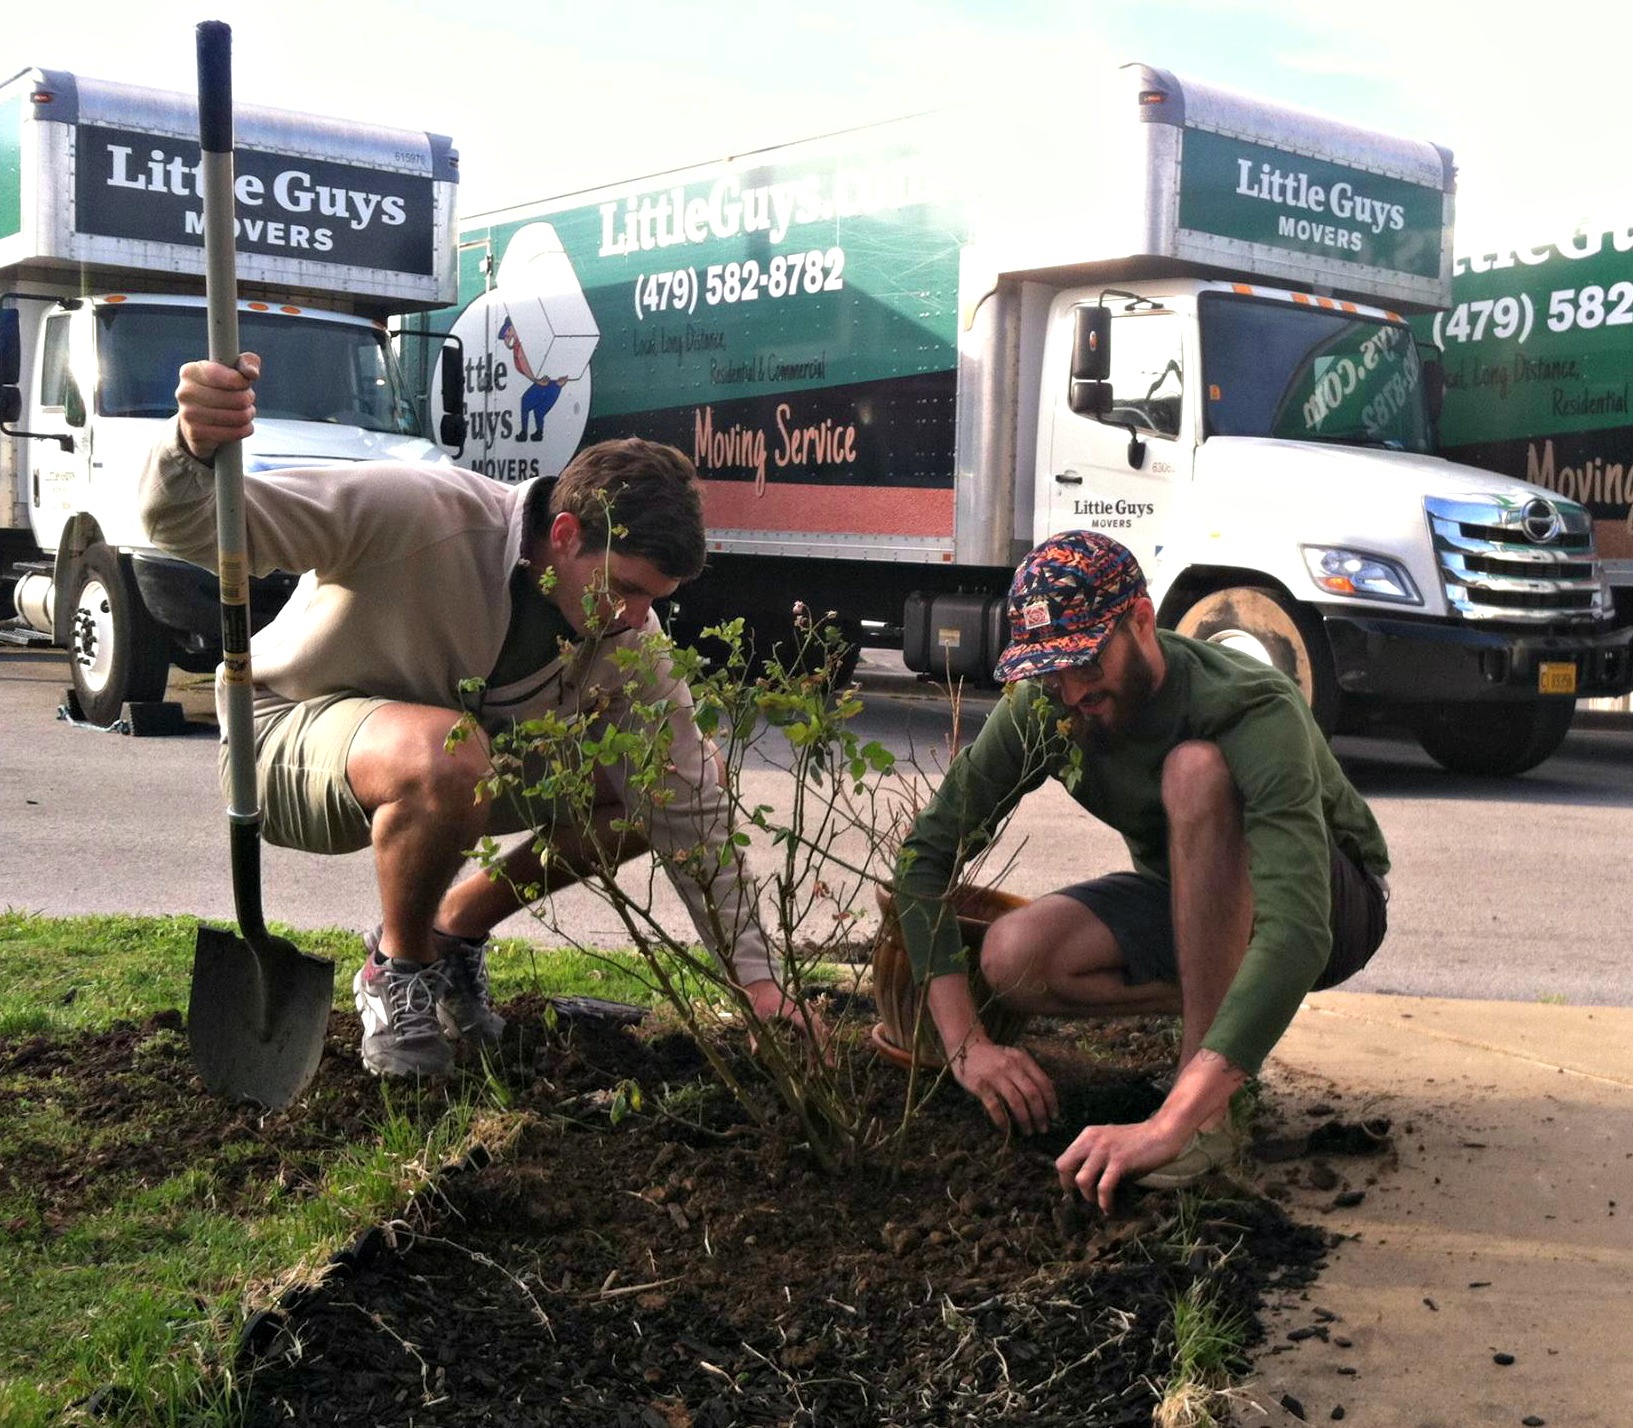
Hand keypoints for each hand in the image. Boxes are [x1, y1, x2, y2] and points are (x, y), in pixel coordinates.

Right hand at [176, 352, 259, 459]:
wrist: (196, 420)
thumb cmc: (219, 389)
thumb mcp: (232, 370)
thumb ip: (246, 363)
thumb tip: (252, 373)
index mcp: (191, 371)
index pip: (231, 378)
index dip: (244, 382)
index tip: (245, 383)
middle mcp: (185, 392)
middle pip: (238, 399)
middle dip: (248, 399)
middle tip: (246, 399)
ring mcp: (188, 414)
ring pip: (238, 417)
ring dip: (248, 415)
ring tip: (244, 412)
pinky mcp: (196, 434)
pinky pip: (233, 433)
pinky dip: (244, 430)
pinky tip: (242, 425)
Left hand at [743, 977, 831, 1060]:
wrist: (762, 985)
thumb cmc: (759, 1000)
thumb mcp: (755, 1015)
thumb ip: (755, 1034)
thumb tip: (756, 1052)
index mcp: (793, 1009)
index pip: (809, 1025)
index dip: (816, 1040)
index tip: (819, 1055)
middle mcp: (804, 1011)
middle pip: (820, 1030)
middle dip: (825, 1049)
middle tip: (828, 1068)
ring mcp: (806, 1014)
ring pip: (821, 1032)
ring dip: (823, 1048)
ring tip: (825, 1068)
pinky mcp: (804, 1018)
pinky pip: (815, 1032)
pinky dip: (818, 1045)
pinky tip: (816, 1061)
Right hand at [949, 1037, 1057, 1135]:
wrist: (966, 1046)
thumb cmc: (994, 1056)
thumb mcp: (1014, 1057)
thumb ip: (1029, 1071)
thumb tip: (1047, 1095)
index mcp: (1022, 1059)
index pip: (1043, 1082)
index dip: (1051, 1101)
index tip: (1053, 1115)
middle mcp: (1011, 1066)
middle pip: (1032, 1094)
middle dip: (1040, 1114)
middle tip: (1043, 1128)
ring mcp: (995, 1076)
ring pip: (1016, 1101)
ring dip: (1025, 1119)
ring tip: (1029, 1131)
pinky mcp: (980, 1085)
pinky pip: (994, 1106)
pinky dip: (1002, 1120)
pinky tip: (1007, 1130)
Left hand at [1055, 1119, 1189, 1213]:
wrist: (1162, 1133)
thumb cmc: (1138, 1144)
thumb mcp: (1110, 1146)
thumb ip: (1096, 1159)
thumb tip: (1085, 1185)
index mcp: (1087, 1136)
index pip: (1063, 1159)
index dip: (1066, 1178)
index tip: (1075, 1191)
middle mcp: (1092, 1141)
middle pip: (1064, 1166)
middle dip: (1069, 1187)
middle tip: (1080, 1199)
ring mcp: (1105, 1150)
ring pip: (1082, 1179)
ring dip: (1089, 1196)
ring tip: (1099, 1203)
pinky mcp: (1119, 1161)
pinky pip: (1104, 1187)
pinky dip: (1105, 1202)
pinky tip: (1110, 1208)